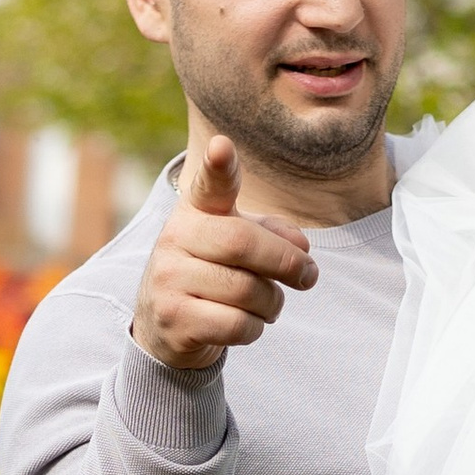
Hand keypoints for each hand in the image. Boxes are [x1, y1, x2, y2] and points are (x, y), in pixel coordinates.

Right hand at [131, 131, 317, 373]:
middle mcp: (175, 237)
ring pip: (247, 291)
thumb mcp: (242, 247)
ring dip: (273, 303)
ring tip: (267, 305)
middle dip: (287, 263)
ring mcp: (168, 278)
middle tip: (308, 277)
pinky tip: (246, 324)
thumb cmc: (215, 275)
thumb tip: (301, 246)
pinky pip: (237, 324)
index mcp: (196, 210)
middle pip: (243, 243)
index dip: (218, 166)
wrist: (166, 327)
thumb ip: (274, 235)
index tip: (222, 146)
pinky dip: (255, 328)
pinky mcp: (173, 318)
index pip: (210, 184)